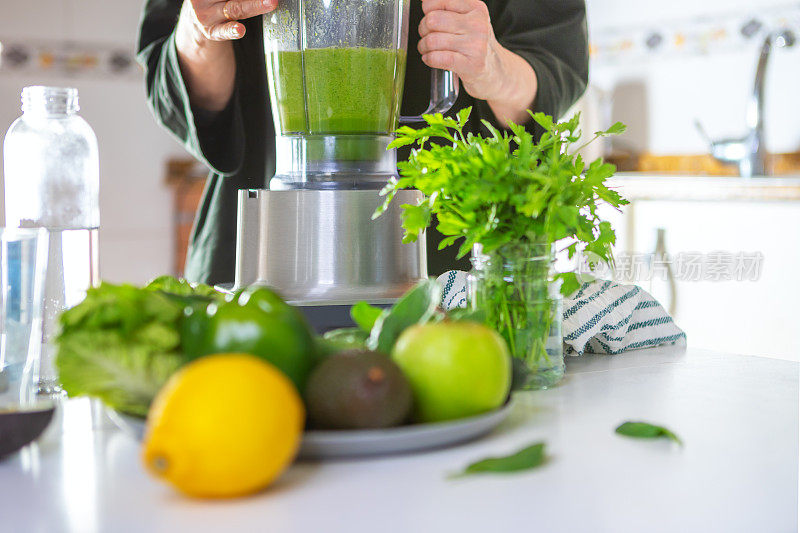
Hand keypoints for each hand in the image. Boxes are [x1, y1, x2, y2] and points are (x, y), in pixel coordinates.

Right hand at [176, 0, 275, 110]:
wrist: (190, 45)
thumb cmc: (216, 20)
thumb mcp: (224, 5)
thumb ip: (237, 3)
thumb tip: (269, 2)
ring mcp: (203, 14)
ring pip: (234, 6)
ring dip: (253, 5)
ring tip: (272, 2)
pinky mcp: (206, 34)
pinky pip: (220, 32)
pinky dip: (231, 30)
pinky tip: (240, 30)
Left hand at [417, 0, 536, 124]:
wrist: (495, 72)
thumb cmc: (475, 46)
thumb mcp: (468, 21)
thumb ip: (448, 10)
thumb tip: (424, 1)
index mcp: (476, 8)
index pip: (437, 2)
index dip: (427, 12)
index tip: (431, 22)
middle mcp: (477, 24)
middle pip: (432, 20)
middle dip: (423, 30)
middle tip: (427, 37)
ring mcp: (475, 45)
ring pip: (432, 40)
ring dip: (424, 47)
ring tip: (428, 50)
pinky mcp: (471, 65)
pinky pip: (438, 58)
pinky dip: (429, 59)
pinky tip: (430, 59)